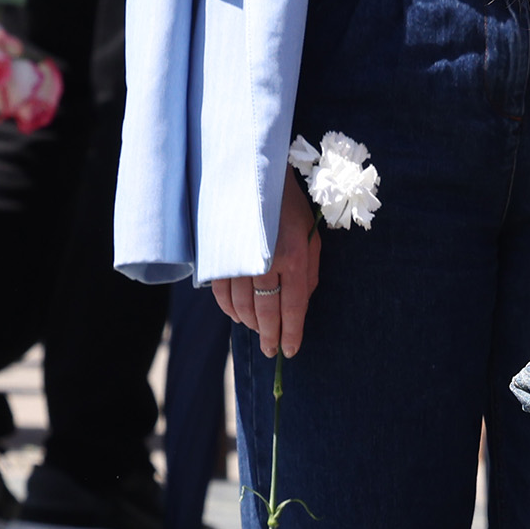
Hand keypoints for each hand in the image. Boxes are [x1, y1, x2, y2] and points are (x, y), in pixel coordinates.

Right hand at [209, 177, 321, 354]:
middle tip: (272, 351)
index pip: (293, 306)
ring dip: (251, 324)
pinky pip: (221, 294)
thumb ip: (309, 273)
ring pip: (242, 306)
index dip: (291, 333)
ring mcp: (239, 259)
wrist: (254, 177)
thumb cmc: (290, 209)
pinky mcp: (218, 256)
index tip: (290, 351)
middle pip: (266, 311)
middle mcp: (266, 261)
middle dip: (270, 336)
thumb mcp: (311, 237)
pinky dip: (229, 309)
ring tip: (259, 331)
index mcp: (294, 256)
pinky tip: (239, 316)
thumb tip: (302, 305)